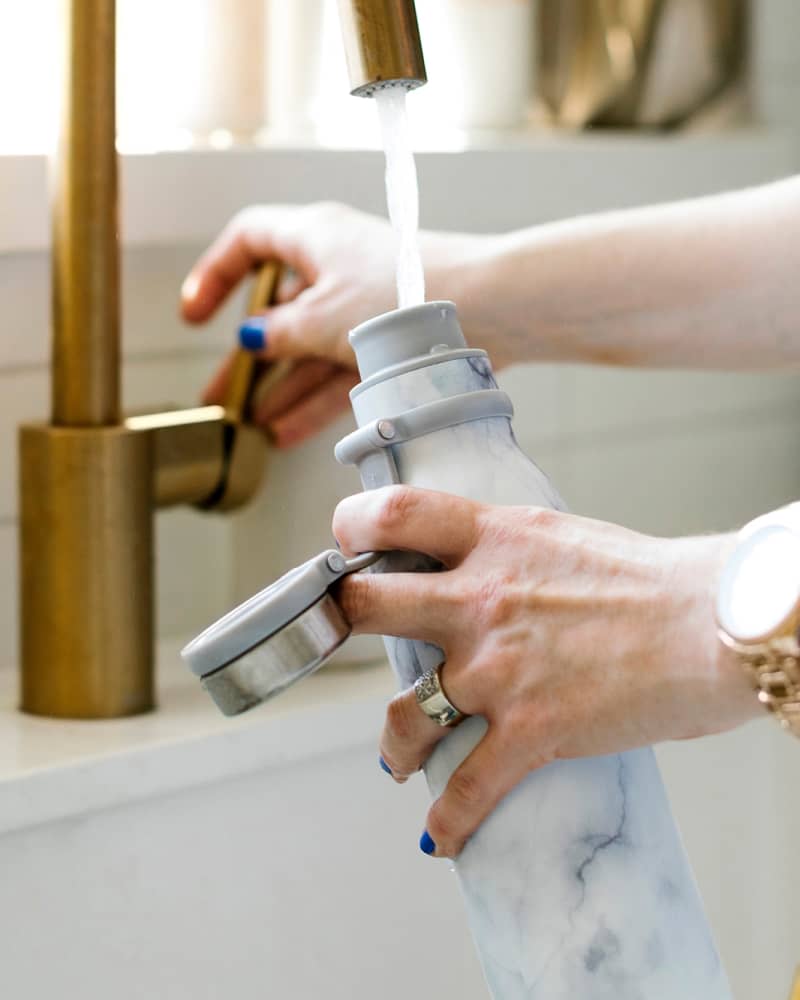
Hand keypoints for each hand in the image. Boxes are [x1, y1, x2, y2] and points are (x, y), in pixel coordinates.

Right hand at [181, 202, 486, 446]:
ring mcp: (362, 306)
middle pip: (277, 311)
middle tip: (219, 396)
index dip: (216, 275)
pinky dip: (314, 398)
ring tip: (251, 427)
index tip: (195, 317)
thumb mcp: (322, 317)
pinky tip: (288, 430)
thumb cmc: (404, 294)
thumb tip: (252, 341)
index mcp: (313, 237)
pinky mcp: (390, 341)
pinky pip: (338, 371)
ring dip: (280, 387)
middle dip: (246, 359)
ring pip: (308, 349)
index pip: (249, 241)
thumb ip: (279, 332)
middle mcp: (335, 267)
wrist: (490, 307)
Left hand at [332, 486, 757, 857]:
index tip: (347, 548)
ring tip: (397, 758)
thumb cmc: (648, 579)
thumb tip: (473, 563)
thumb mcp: (559, 535)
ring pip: (403, 714)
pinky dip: (448, 820)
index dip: (351, 527)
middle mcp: (481, 599)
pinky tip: (440, 835)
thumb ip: (503, 548)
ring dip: (393, 744)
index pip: (394, 513)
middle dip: (342, 623)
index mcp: (493, 539)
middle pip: (367, 604)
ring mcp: (499, 668)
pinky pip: (466, 789)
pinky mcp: (531, 729)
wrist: (712, 625)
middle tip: (342, 637)